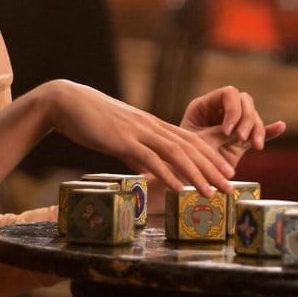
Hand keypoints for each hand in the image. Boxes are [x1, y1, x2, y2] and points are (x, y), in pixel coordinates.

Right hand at [46, 80, 235, 195]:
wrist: (66, 103)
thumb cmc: (92, 121)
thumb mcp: (120, 138)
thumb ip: (137, 153)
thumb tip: (147, 170)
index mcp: (152, 126)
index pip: (190, 141)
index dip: (211, 156)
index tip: (226, 172)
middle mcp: (151, 127)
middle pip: (190, 148)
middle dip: (213, 169)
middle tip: (231, 187)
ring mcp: (138, 132)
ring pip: (176, 154)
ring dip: (197, 175)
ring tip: (212, 193)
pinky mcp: (122, 140)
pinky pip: (150, 158)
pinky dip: (167, 174)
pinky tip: (180, 188)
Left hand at [180, 86, 285, 168]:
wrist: (180, 178)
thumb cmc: (181, 159)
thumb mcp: (198, 144)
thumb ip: (218, 134)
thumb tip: (237, 133)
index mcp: (206, 105)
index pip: (229, 94)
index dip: (234, 109)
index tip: (227, 131)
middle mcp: (221, 112)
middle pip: (245, 102)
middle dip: (247, 119)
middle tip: (241, 139)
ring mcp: (232, 126)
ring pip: (254, 117)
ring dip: (258, 129)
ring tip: (256, 146)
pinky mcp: (240, 142)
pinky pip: (258, 133)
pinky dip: (270, 130)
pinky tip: (280, 126)